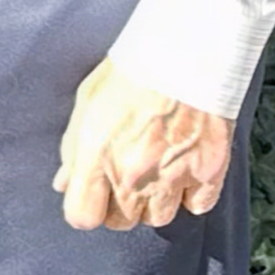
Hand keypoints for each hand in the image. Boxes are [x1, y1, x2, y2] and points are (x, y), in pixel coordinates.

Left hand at [56, 59, 234, 232]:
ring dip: (153, 202)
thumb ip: (73, 150)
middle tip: (123, 176)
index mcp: (98, 157)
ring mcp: (175, 177)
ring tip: (154, 171)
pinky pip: (196, 206)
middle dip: (117, 205)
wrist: (187, 52)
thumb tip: (64, 183)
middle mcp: (135, 175)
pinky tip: (183, 172)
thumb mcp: (87, 104)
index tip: (91, 196)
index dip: (85, 208)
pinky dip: (190, 195)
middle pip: (121, 222)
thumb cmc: (132, 72)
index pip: (83, 217)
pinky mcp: (210, 172)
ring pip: (158, 218)